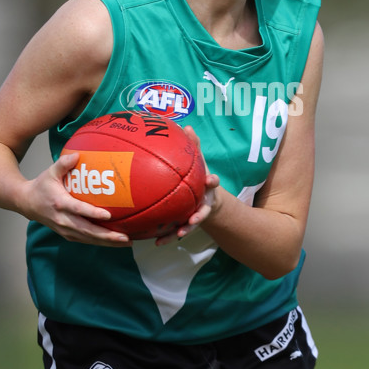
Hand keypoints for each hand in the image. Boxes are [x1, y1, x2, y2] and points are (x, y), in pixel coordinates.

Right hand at [21, 152, 132, 246]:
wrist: (26, 203)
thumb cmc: (42, 186)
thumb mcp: (50, 172)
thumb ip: (63, 163)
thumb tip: (77, 155)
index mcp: (60, 203)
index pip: (78, 210)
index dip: (93, 214)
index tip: (108, 215)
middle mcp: (63, 220)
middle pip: (87, 230)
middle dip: (107, 235)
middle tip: (125, 238)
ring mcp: (65, 229)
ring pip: (88, 238)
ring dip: (107, 242)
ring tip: (126, 242)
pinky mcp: (67, 235)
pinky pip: (86, 240)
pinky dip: (101, 242)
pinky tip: (116, 242)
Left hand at [155, 126, 219, 245]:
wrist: (206, 199)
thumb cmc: (198, 177)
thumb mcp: (197, 161)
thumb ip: (193, 145)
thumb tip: (187, 125)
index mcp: (206, 187)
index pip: (212, 184)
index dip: (212, 182)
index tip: (212, 181)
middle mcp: (202, 203)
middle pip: (203, 210)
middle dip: (200, 215)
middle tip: (193, 220)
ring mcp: (194, 216)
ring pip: (190, 225)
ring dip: (184, 230)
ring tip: (177, 235)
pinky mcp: (184, 225)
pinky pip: (175, 232)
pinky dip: (167, 238)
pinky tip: (156, 243)